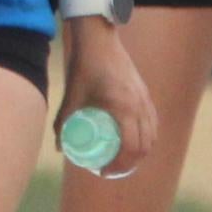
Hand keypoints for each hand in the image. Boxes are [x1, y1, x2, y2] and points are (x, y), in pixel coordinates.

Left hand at [63, 20, 157, 174]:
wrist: (100, 40)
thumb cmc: (84, 67)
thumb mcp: (71, 97)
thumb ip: (64, 122)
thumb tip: (59, 147)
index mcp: (123, 109)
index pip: (130, 148)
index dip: (120, 165)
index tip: (105, 172)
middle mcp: (139, 106)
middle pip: (144, 146)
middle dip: (131, 163)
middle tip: (114, 170)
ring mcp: (145, 99)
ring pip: (152, 134)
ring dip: (141, 151)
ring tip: (124, 159)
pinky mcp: (145, 93)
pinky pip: (152, 121)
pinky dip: (147, 135)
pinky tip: (135, 140)